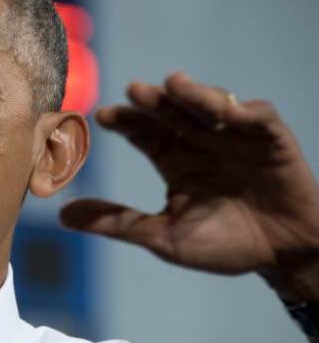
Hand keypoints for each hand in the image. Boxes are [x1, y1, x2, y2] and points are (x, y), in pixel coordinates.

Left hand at [59, 72, 318, 300]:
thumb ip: (117, 221)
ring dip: (193, 94)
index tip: (102, 116)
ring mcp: (234, 136)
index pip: (142, 131)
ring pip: (209, 105)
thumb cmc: (223, 245)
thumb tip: (61, 215)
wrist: (281, 257)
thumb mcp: (164, 237)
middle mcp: (198, 141)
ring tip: (174, 85)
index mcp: (172, 158)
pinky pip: (258, 118)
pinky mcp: (270, 139)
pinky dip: (245, 112)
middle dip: (153, 101)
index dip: (125, 121)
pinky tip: (228, 113)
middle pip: (171, 111)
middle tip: (134, 91)